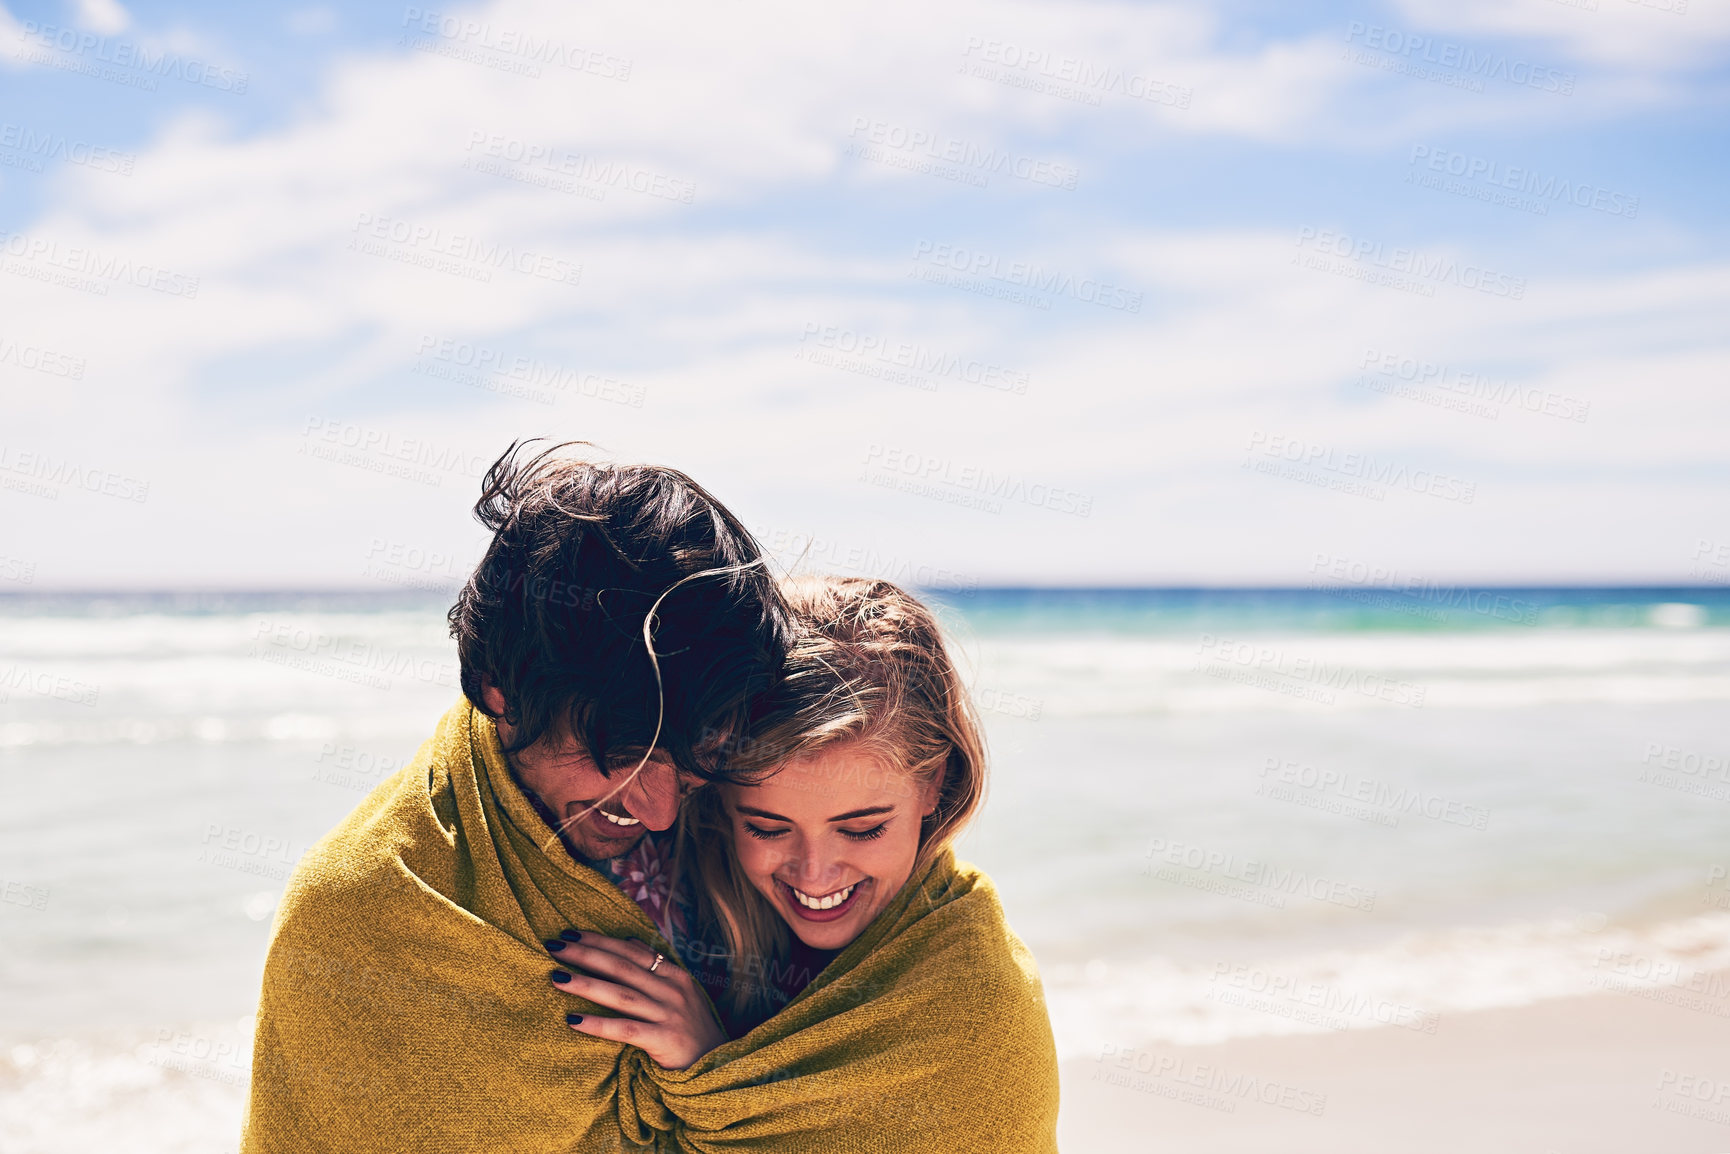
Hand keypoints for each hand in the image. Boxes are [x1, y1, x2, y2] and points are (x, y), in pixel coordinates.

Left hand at [545, 932, 726, 1069]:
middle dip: (585, 954)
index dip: (599, 940)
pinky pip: (625, 1029)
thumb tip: (629, 939)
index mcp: (674, 974)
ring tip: (557, 977)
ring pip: (620, 994)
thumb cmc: (692, 1028)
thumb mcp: (681, 991)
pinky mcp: (663, 1040)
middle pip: (621, 967)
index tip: (570, 934)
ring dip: (585, 983)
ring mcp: (668, 1014)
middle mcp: (671, 989)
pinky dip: (598, 1024)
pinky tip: (573, 1020)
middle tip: (554, 946)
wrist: (717, 1064)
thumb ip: (657, 966)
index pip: (630, 951)